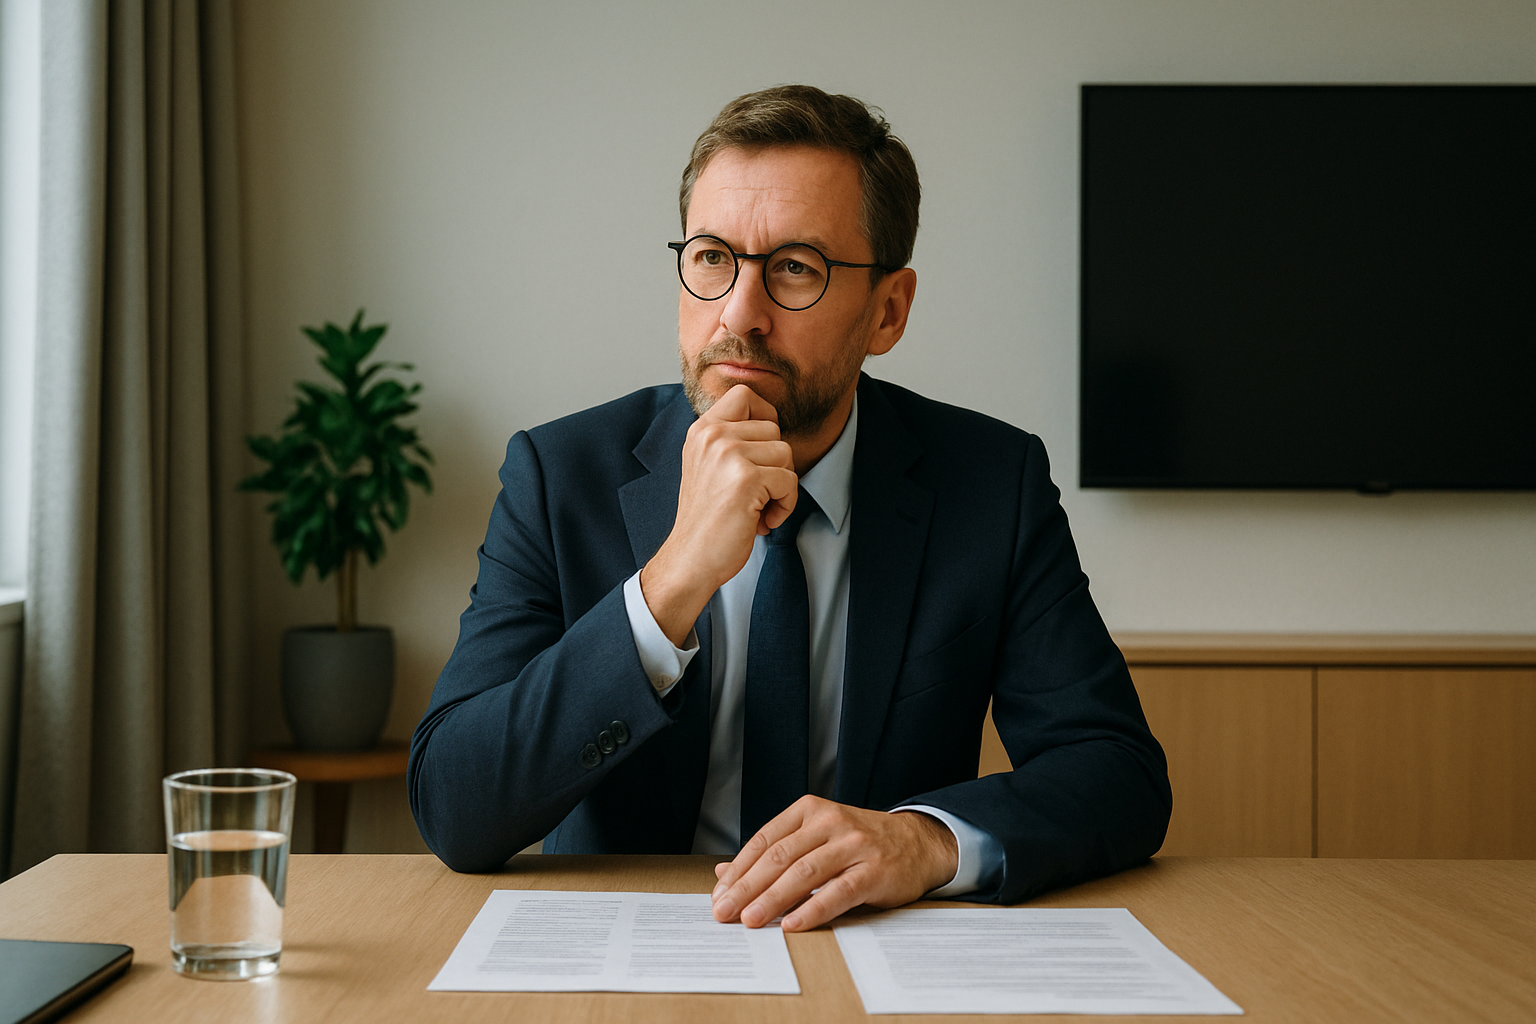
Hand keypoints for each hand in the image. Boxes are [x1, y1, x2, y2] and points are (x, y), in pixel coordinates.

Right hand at [641, 384, 797, 644]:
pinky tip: (760, 521)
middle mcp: (712, 435)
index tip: (758, 451)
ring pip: (786, 454)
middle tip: (753, 493)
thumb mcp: (708, 467)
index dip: (764, 417)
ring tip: (755, 508)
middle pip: (774, 429)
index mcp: (701, 430)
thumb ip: (730, 441)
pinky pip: (790, 481)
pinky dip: (784, 506)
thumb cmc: (706, 520)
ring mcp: (728, 454)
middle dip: (774, 464)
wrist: (690, 560)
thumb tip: (772, 424)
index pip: (745, 394)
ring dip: (780, 487)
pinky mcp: (746, 478)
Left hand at [710, 796, 958, 931]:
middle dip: (747, 887)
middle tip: (724, 912)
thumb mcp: (814, 838)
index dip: (738, 870)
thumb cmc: (858, 844)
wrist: (916, 843)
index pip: (764, 841)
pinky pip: (838, 892)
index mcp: (810, 811)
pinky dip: (812, 910)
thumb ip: (773, 854)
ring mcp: (853, 845)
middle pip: (779, 857)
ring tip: (751, 920)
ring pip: (804, 873)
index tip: (719, 896)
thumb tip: (723, 875)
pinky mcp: (874, 870)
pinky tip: (792, 924)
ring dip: (773, 899)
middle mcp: (830, 823)